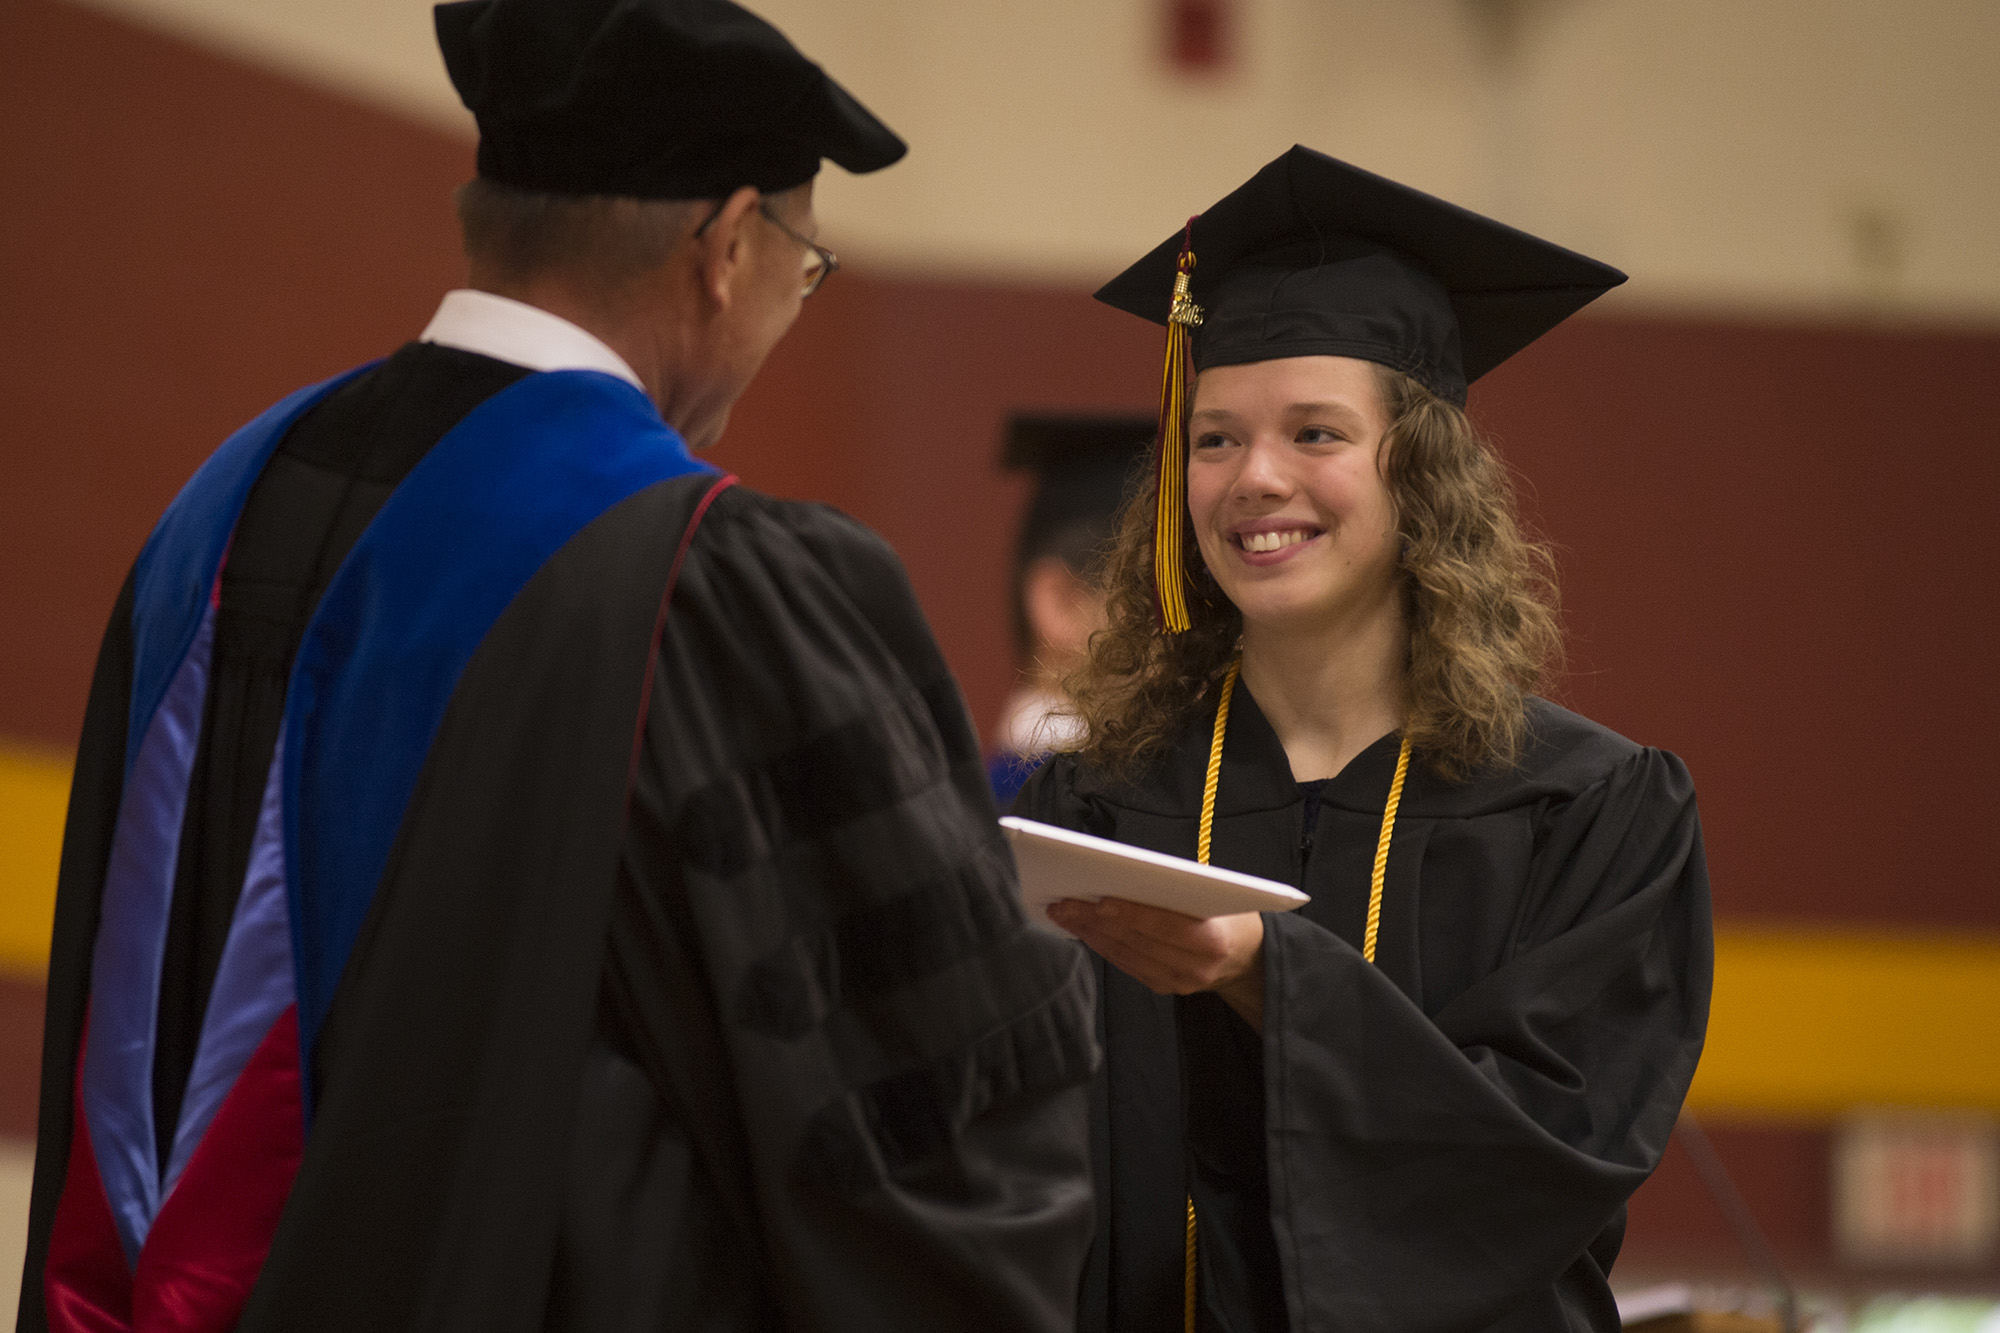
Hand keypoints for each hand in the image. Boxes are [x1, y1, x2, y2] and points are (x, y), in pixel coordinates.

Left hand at [1048, 898, 1265, 1031]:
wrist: (1251, 959)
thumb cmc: (1234, 916)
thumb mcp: (1223, 896)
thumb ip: (1185, 890)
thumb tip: (1132, 873)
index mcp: (1212, 941)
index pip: (1162, 925)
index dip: (1129, 913)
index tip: (1099, 900)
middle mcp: (1193, 967)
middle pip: (1136, 940)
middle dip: (1096, 921)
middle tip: (1064, 902)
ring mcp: (1177, 982)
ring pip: (1125, 955)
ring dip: (1090, 934)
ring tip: (1064, 913)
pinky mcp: (1164, 987)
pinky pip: (1126, 965)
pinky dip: (1102, 945)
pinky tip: (1083, 929)